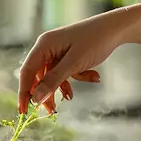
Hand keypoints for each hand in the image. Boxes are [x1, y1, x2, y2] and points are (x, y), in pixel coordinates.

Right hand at [17, 10, 132, 112]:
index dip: (24, 92)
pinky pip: (66, 71)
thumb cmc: (95, 41)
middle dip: (45, 93)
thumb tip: (35, 98)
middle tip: (51, 111)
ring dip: (62, 86)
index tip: (24, 111)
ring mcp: (58, 50)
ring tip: (70, 97)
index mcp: (44, 45)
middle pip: (39, 75)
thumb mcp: (74, 64)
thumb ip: (53, 81)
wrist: (117, 29)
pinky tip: (93, 76)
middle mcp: (47, 47)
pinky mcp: (68, 54)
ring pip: (53, 75)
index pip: (27, 72)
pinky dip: (76, 77)